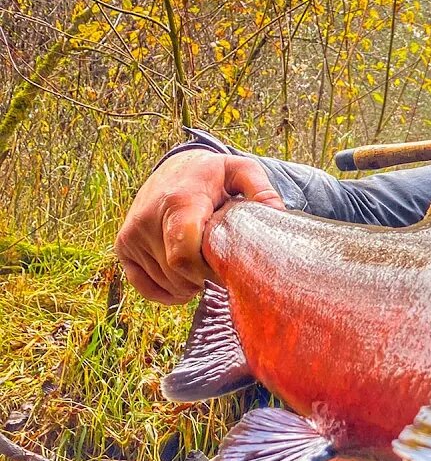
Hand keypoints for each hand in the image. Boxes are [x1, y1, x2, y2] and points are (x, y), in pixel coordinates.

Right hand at [115, 148, 283, 303]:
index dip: (208, 274)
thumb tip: (277, 214)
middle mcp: (147, 219)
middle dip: (206, 279)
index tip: (228, 269)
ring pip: (167, 283)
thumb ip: (261, 190)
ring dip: (190, 285)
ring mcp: (131, 235)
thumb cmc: (213, 175)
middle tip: (222, 266)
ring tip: (205, 263)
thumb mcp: (241, 171)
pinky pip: (145, 287)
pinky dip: (168, 292)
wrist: (174, 169)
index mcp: (178, 202)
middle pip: (179, 275)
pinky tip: (187, 282)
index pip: (184, 257)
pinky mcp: (122, 246)